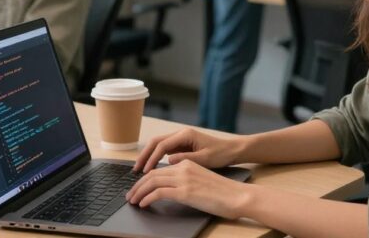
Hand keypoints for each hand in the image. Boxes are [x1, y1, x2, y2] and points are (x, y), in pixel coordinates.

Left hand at [125, 160, 250, 218]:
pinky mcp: (185, 191)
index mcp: (187, 163)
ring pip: (152, 182)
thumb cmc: (223, 192)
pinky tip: (144, 204)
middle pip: (152, 174)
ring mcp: (184, 179)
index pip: (159, 169)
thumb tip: (171, 190)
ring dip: (139, 192)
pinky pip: (159, 192)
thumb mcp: (201, 180)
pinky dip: (148, 198)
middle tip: (130, 196)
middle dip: (137, 186)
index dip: (145, 179)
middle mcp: (183, 168)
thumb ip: (186, 181)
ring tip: (133, 201)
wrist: (238, 195)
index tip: (138, 188)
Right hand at [132, 128, 241, 173]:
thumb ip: (186, 159)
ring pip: (158, 145)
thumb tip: (168, 161)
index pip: (162, 146)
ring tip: (140, 170)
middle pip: (156, 142)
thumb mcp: (205, 159)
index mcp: (185, 135)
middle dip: (144, 155)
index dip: (152, 158)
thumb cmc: (221, 154)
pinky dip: (156, 158)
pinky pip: (164, 150)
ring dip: (148, 156)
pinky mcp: (181, 145)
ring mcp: (180, 139)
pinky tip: (151, 168)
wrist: (232, 150)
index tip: (146, 171)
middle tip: (136, 170)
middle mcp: (180, 134)